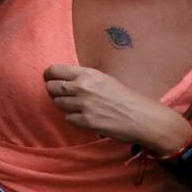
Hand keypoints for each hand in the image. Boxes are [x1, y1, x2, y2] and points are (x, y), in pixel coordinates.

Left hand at [42, 64, 191, 152]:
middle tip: (62, 95)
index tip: (49, 79)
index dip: (49, 75)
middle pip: (51, 87)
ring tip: (77, 106)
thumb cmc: (125, 97)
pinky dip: (73, 118)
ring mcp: (83, 105)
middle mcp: (82, 87)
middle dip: (54, 91)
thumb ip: (83, 78)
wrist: (142, 117)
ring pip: (57, 103)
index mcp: (87, 74)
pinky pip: (68, 118)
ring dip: (64, 105)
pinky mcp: (86, 121)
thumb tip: (63, 79)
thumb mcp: (104, 79)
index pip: (54, 70)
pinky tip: (85, 117)